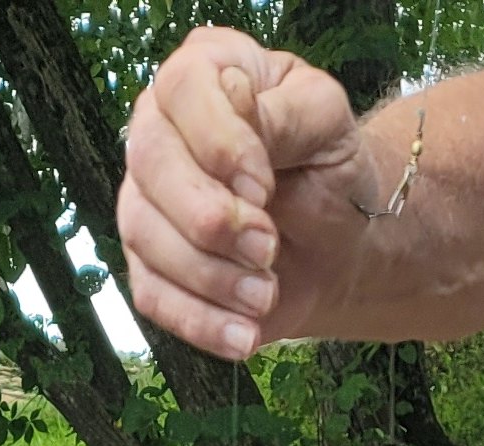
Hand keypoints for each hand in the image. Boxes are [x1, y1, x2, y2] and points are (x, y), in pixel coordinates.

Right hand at [119, 28, 367, 356]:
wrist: (338, 244)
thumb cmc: (329, 168)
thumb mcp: (326, 123)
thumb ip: (284, 111)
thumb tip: (235, 101)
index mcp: (205, 72)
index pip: (182, 88)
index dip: (218, 143)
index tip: (265, 187)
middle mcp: (161, 128)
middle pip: (150, 163)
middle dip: (210, 218)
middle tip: (268, 247)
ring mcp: (147, 198)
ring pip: (145, 234)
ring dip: (209, 276)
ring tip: (267, 294)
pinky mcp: (151, 264)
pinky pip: (152, 296)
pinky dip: (200, 322)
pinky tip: (243, 335)